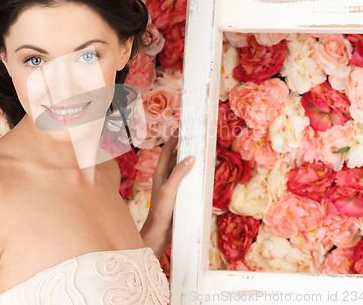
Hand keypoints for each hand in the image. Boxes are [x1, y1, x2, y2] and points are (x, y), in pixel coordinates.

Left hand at [139, 127, 194, 259]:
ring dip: (190, 159)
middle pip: (175, 157)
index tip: (183, 127)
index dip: (174, 138)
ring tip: (202, 151)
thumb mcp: (169, 190)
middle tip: (196, 136)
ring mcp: (172, 187)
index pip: (167, 151)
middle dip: (184, 146)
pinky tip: (204, 174)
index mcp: (160, 173)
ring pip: (182, 168)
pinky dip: (195, 174)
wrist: (158, 235)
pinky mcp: (178, 196)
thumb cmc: (160, 213)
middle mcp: (165, 178)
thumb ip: (178, 173)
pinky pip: (187, 180)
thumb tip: (190, 157)